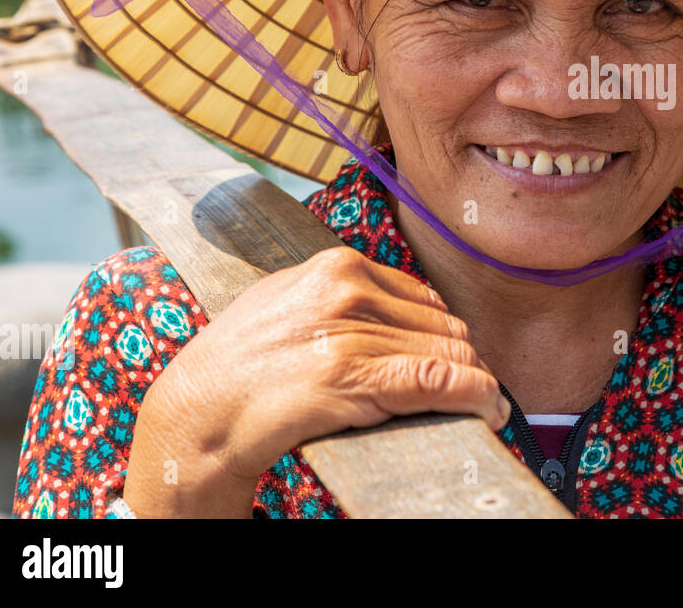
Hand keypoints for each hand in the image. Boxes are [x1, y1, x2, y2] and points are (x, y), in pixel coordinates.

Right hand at [123, 246, 505, 516]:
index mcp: (336, 266)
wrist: (193, 416)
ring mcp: (350, 334)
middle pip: (443, 326)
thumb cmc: (239, 366)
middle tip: (477, 389)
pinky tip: (488, 408)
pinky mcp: (352, 379)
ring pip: (447, 354)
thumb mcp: (288, 304)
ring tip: (488, 405)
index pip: (424, 299)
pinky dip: (474, 394)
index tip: (458, 359)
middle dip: (464, 361)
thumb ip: (342, 297)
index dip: (446, 335)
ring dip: (477, 383)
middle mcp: (347, 292)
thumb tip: (405, 307)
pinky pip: (437, 381)